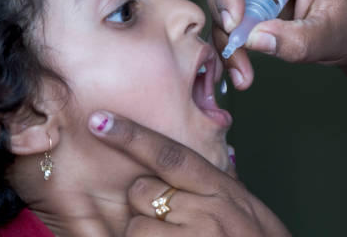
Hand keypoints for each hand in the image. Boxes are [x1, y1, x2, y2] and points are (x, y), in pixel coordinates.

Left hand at [88, 111, 290, 236]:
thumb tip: (193, 162)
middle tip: (168, 222)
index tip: (100, 120)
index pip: (169, 154)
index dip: (131, 136)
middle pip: (142, 191)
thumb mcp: (245, 205)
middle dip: (143, 206)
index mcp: (221, 189)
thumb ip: (217, 183)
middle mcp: (207, 211)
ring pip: (135, 228)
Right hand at [206, 0, 346, 88]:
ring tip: (241, 68)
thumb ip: (295, 41)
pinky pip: (228, 4)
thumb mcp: (328, 39)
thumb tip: (253, 39)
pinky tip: (240, 65)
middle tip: (236, 52)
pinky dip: (228, 35)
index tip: (233, 26)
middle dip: (223, 12)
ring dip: (224, 30)